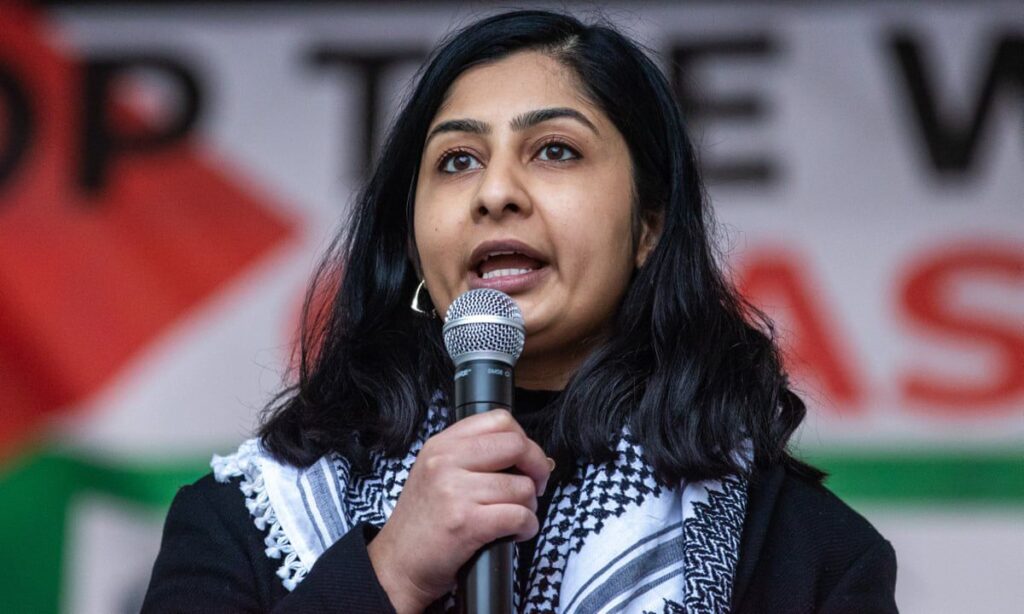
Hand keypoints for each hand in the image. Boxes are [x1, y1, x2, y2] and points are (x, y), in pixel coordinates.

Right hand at [366, 409, 552, 613]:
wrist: (397, 564)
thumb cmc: (423, 523)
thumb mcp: (435, 473)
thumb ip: (471, 456)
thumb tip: (528, 454)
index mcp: (441, 445)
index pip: (498, 420)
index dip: (524, 440)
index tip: (525, 461)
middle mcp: (446, 462)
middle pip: (517, 446)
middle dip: (537, 468)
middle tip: (534, 487)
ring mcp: (455, 491)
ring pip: (522, 487)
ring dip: (529, 506)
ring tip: (515, 517)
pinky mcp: (466, 523)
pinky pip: (519, 516)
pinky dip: (527, 527)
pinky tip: (516, 533)